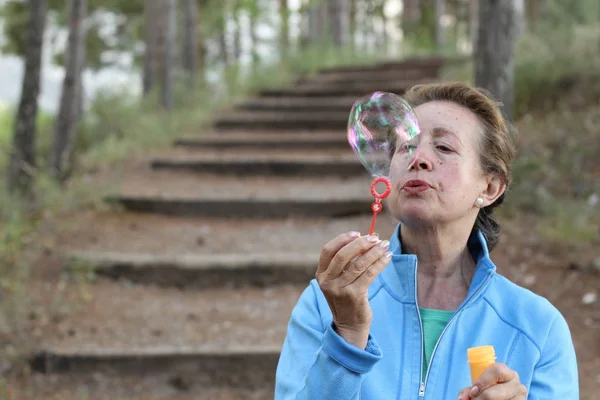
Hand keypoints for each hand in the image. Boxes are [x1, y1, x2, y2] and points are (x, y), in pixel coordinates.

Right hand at [316, 231, 391, 348]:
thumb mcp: (340, 280)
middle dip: (361, 244)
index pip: (328, 250)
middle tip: (375, 239)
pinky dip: (380, 263)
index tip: (358, 233)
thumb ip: (349, 261)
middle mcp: (327, 281)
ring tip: (385, 246)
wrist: (349, 325)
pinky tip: (387, 258)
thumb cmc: (347, 298)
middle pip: (343, 255)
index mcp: (321, 274)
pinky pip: (369, 274)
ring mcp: (340, 289)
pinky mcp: (354, 295)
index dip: (342, 239)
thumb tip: (369, 238)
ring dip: (374, 252)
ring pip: (359, 264)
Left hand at [458, 363, 526, 399]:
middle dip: (482, 398)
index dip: (483, 381)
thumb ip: (469, 390)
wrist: (500, 398)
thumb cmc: (488, 391)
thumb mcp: (479, 387)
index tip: (473, 392)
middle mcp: (517, 384)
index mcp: (508, 373)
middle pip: (498, 391)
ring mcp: (521, 397)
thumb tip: (462, 398)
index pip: (497, 371)